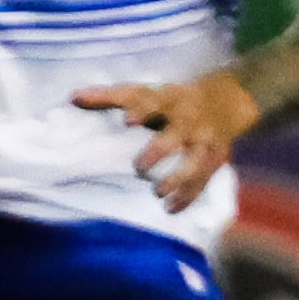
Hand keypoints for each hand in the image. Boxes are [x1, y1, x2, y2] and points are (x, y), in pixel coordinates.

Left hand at [73, 70, 260, 212]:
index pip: (154, 102)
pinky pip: (203, 181)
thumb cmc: (171, 99)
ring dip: (176, 181)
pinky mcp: (216, 159)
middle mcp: (189, 120)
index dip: (141, 110)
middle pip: (174, 138)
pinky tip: (170, 208)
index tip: (127, 122)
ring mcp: (205, 141)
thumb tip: (73, 98)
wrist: (226, 101)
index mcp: (169, 99)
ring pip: (194, 164)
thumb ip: (110, 96)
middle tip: (138, 168)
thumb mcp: (146, 91)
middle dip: (157, 153)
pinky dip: (187, 197)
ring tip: (156, 193)